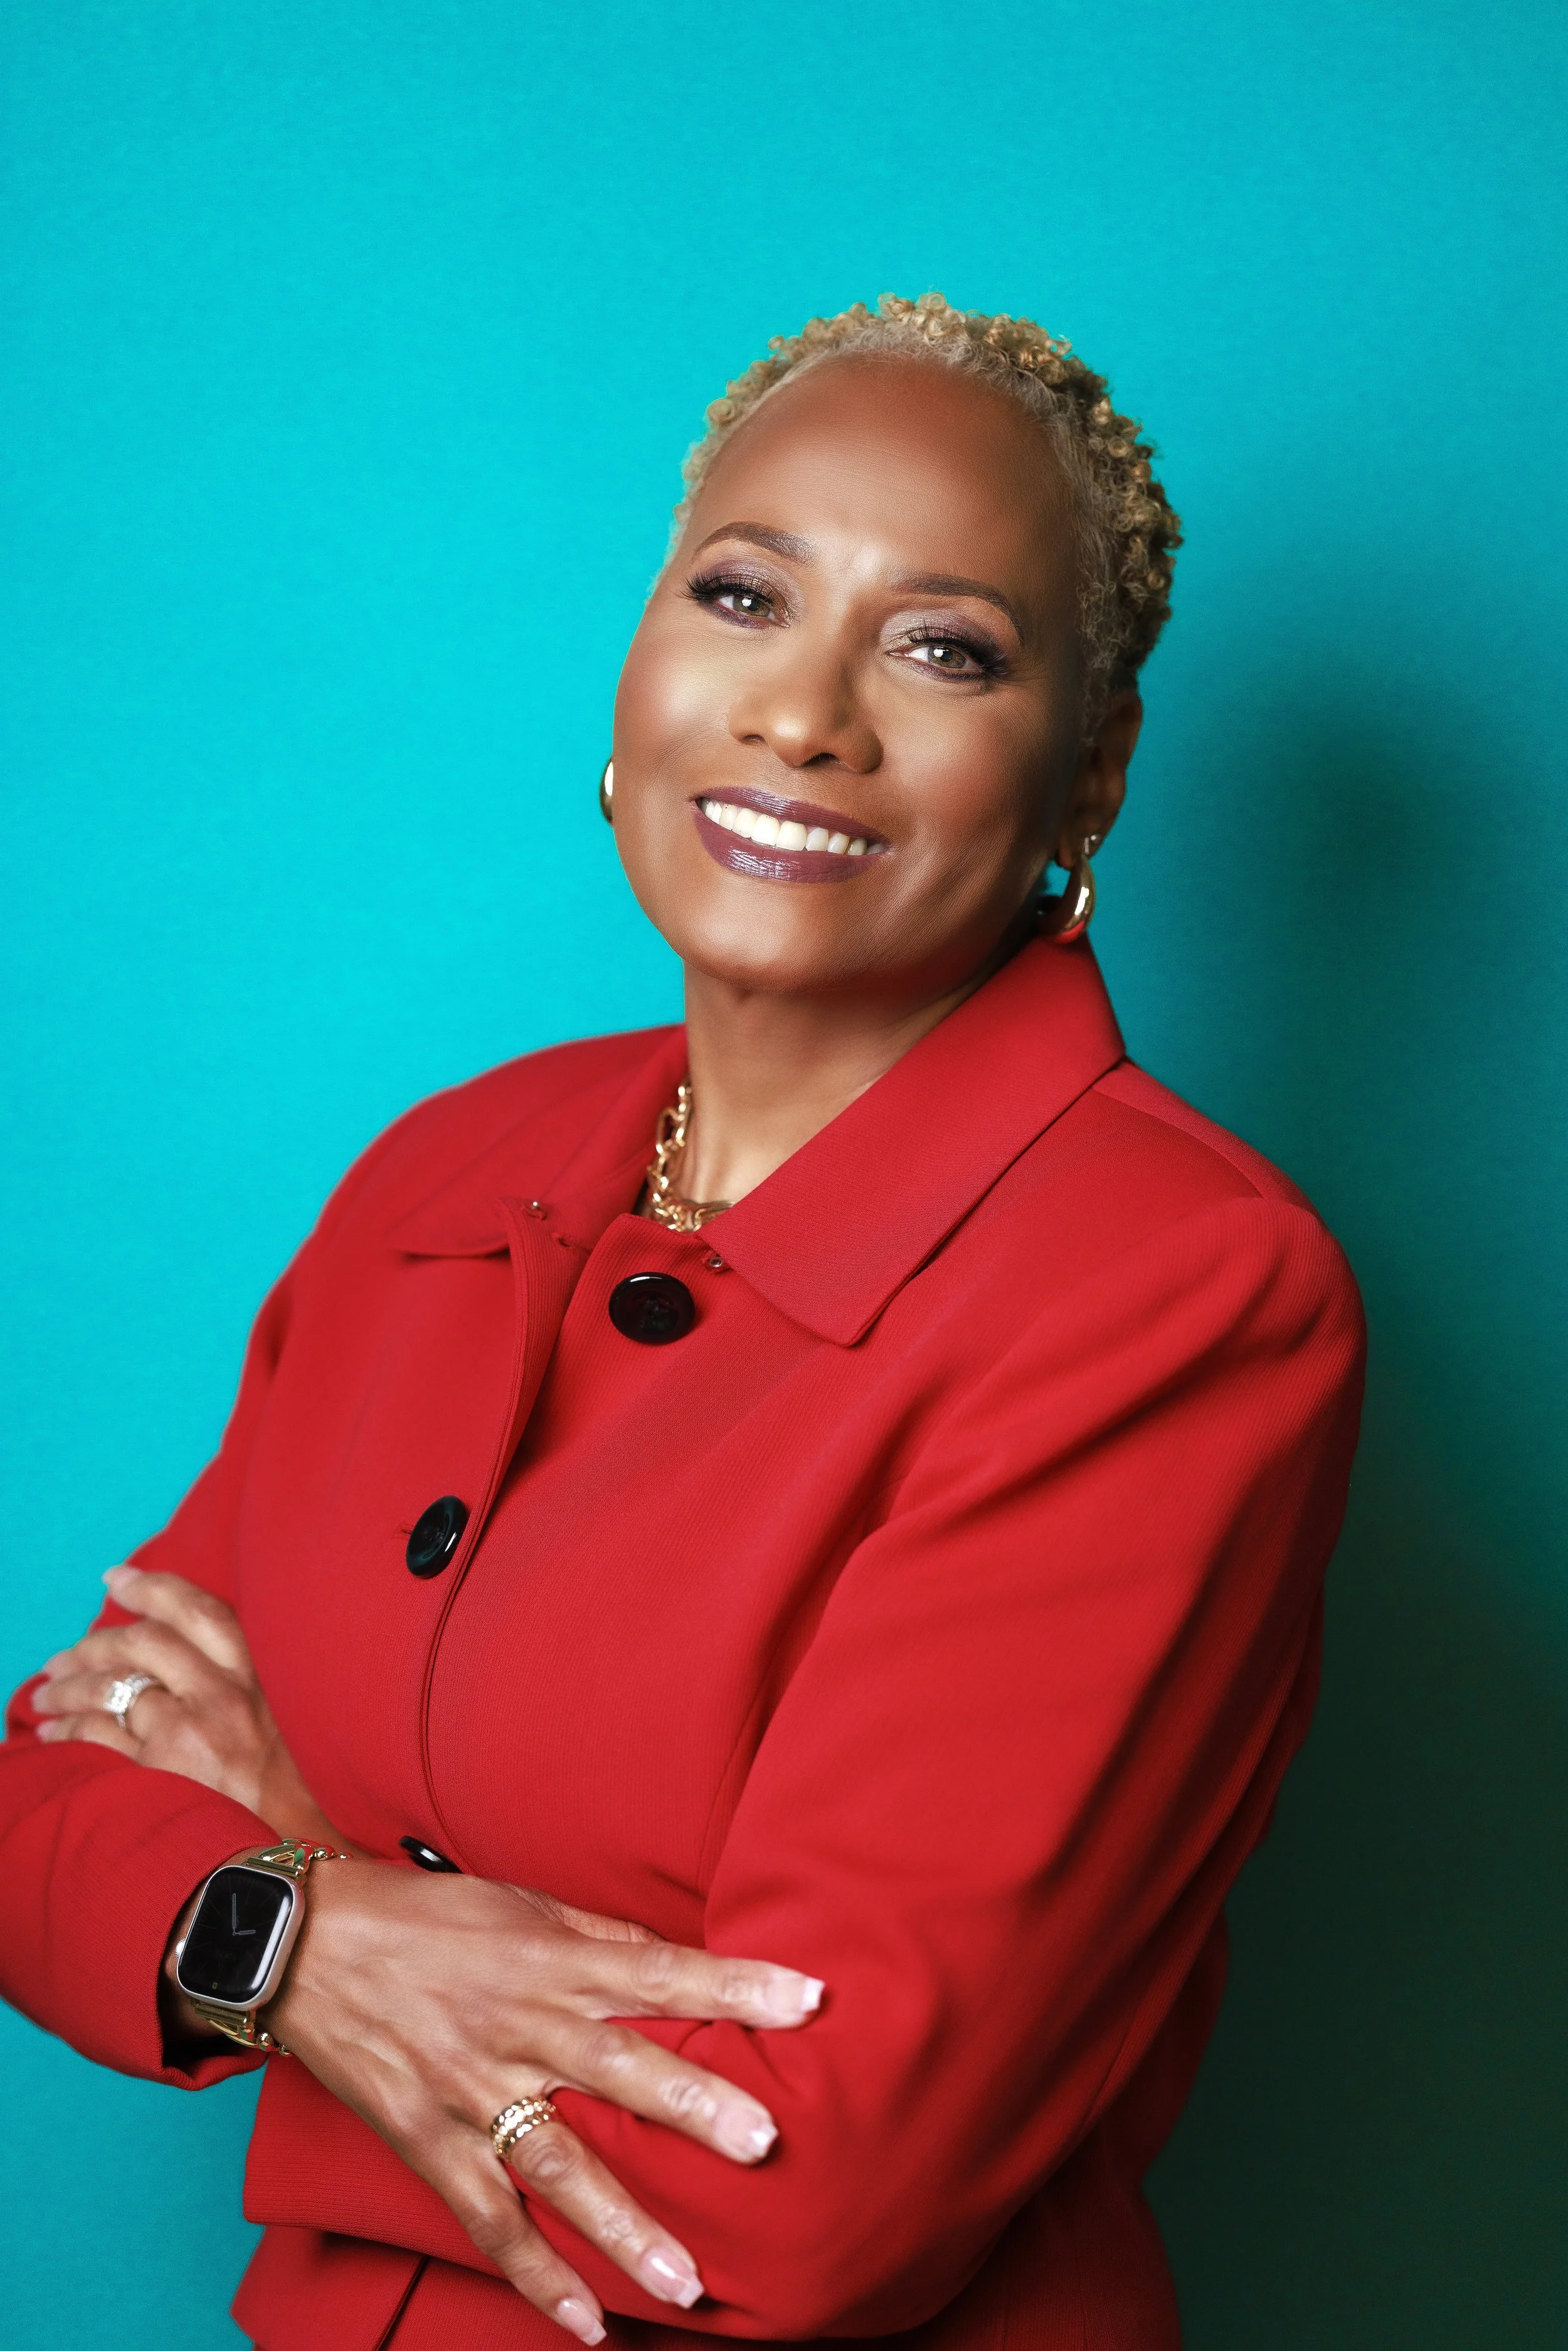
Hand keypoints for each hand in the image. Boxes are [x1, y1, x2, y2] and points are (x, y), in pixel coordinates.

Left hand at [33, 1566, 342, 1845]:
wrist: (292, 1865)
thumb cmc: (297, 1799)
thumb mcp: (287, 1726)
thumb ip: (247, 1691)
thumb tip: (188, 1671)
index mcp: (257, 1677)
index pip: (199, 1611)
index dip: (152, 1588)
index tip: (117, 1580)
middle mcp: (221, 1696)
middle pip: (141, 1643)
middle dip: (94, 1642)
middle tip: (65, 1653)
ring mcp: (187, 1734)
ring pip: (110, 1688)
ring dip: (69, 1685)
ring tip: (46, 1692)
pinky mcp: (158, 1774)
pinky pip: (98, 1739)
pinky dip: (67, 1731)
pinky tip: (50, 1735)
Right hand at [256, 1861, 822, 2340]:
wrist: (301, 1942)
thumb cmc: (423, 1916)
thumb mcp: (520, 1905)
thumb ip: (600, 1940)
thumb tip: (676, 1961)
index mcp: (550, 1959)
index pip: (659, 1971)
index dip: (734, 1985)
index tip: (807, 1999)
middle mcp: (520, 2026)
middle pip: (619, 2069)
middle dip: (693, 2105)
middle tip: (762, 2141)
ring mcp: (472, 2091)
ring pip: (559, 2165)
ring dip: (625, 2226)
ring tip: (690, 2282)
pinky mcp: (426, 2141)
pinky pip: (489, 2219)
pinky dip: (536, 2275)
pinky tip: (586, 2323)